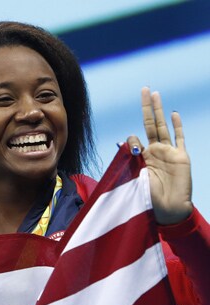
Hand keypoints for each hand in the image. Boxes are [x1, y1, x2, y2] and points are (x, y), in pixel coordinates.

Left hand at [127, 87, 192, 224]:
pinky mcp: (180, 157)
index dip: (131, 141)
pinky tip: (172, 114)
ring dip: (159, 110)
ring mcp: (168, 153)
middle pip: (150, 124)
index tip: (131, 148)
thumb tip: (128, 138)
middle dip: (147, 107)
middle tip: (144, 89)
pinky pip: (179, 138)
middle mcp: (154, 152)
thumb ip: (131, 158)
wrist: (167, 211)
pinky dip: (176, 126)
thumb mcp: (134, 177)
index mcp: (140, 158)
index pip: (133, 140)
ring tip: (154, 94)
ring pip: (163, 126)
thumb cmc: (147, 199)